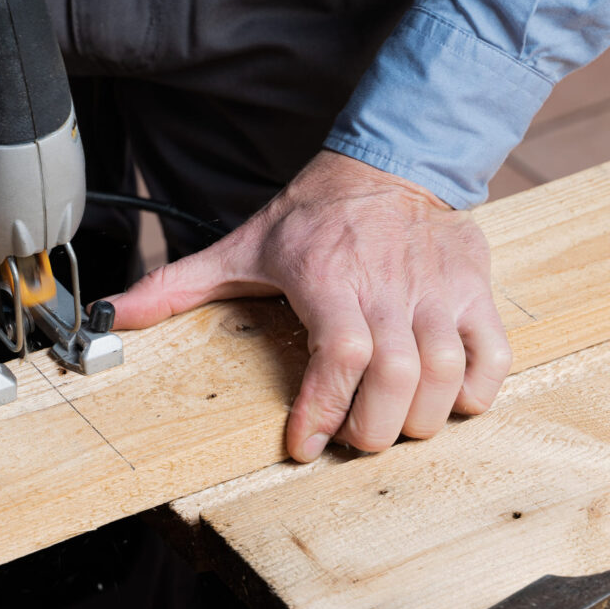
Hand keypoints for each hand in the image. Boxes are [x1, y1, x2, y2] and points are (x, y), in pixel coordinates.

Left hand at [109, 151, 512, 462]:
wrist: (392, 162)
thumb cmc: (316, 215)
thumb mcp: (244, 245)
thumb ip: (180, 286)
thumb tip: (116, 315)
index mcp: (327, 278)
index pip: (339, 356)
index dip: (324, 411)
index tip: (305, 446)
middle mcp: (387, 287)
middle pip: (396, 378)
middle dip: (375, 429)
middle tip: (355, 440)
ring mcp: (438, 291)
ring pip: (445, 375)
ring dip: (421, 417)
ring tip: (396, 424)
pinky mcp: (475, 290)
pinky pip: (493, 355)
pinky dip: (477, 392)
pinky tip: (451, 401)